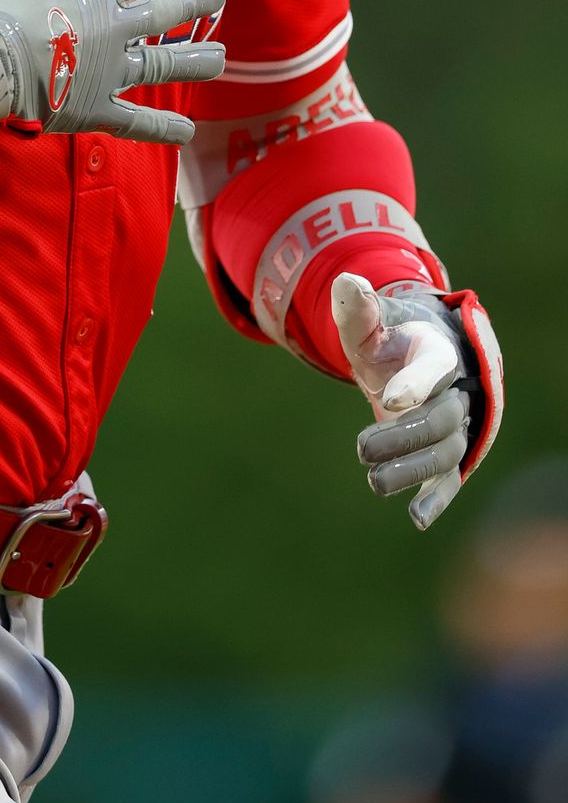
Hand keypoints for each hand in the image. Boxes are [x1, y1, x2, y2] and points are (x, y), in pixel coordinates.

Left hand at [331, 272, 473, 530]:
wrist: (417, 353)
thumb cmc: (391, 336)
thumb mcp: (371, 321)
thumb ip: (359, 308)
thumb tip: (347, 283)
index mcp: (437, 352)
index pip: (434, 369)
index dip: (413, 384)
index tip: (388, 399)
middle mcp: (454, 390)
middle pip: (440, 419)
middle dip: (403, 437)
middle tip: (361, 449)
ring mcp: (455, 423)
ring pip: (445, 453)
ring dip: (412, 470)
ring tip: (373, 482)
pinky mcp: (447, 450)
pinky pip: (450, 478)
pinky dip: (437, 498)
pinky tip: (417, 519)